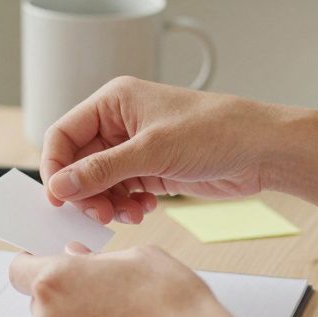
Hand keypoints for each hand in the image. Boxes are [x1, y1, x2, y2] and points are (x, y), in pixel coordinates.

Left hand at [8, 244, 257, 316]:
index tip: (48, 263)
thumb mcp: (139, 257)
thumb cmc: (171, 305)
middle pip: (41, 304)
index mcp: (56, 281)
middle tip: (105, 291)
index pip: (19, 269)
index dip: (33, 264)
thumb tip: (79, 260)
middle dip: (66, 296)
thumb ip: (97, 259)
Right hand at [42, 76, 292, 223]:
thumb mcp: (151, 151)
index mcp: (113, 102)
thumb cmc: (214, 131)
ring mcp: (136, 148)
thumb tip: (59, 186)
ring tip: (127, 215)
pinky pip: (122, 192)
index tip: (57, 199)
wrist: (262, 150)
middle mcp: (120, 123)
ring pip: (99, 182)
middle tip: (99, 215)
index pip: (63, 134)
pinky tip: (144, 210)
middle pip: (78, 163)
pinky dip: (126, 206)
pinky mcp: (152, 170)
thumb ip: (101, 170)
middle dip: (85, 192)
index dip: (55, 167)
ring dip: (106, 203)